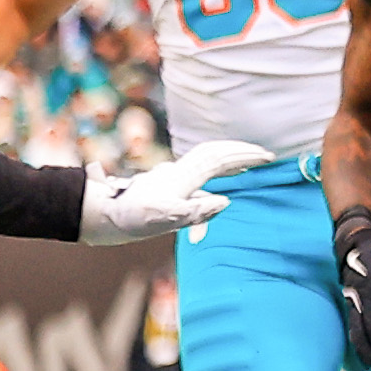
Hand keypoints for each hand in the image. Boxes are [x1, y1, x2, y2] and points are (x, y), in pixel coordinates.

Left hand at [79, 141, 270, 245]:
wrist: (103, 213)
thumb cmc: (133, 218)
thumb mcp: (165, 218)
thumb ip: (196, 212)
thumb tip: (225, 202)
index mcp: (184, 177)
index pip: (220, 159)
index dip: (244, 156)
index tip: (267, 157)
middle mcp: (179, 171)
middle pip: (214, 153)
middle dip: (240, 151)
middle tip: (263, 155)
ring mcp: (172, 176)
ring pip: (205, 159)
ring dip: (228, 158)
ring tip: (246, 165)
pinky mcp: (166, 184)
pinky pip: (196, 171)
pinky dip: (214, 170)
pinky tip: (217, 183)